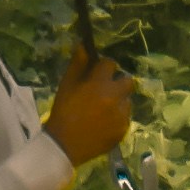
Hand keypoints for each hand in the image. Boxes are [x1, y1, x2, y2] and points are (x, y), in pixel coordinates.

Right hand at [47, 44, 136, 167]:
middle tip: (105, 90)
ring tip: (104, 109)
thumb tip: (83, 45)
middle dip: (118, 82)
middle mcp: (115, 96)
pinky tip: (104, 123)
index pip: (110, 64)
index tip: (97, 73)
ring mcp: (121, 114)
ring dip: (118, 101)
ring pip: (127, 100)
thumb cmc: (63, 112)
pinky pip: (125, 117)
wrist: (64, 145)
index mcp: (100, 83)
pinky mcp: (124, 129)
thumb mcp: (67, 85)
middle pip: (127, 80)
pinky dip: (118, 117)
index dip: (103, 67)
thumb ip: (78, 64)